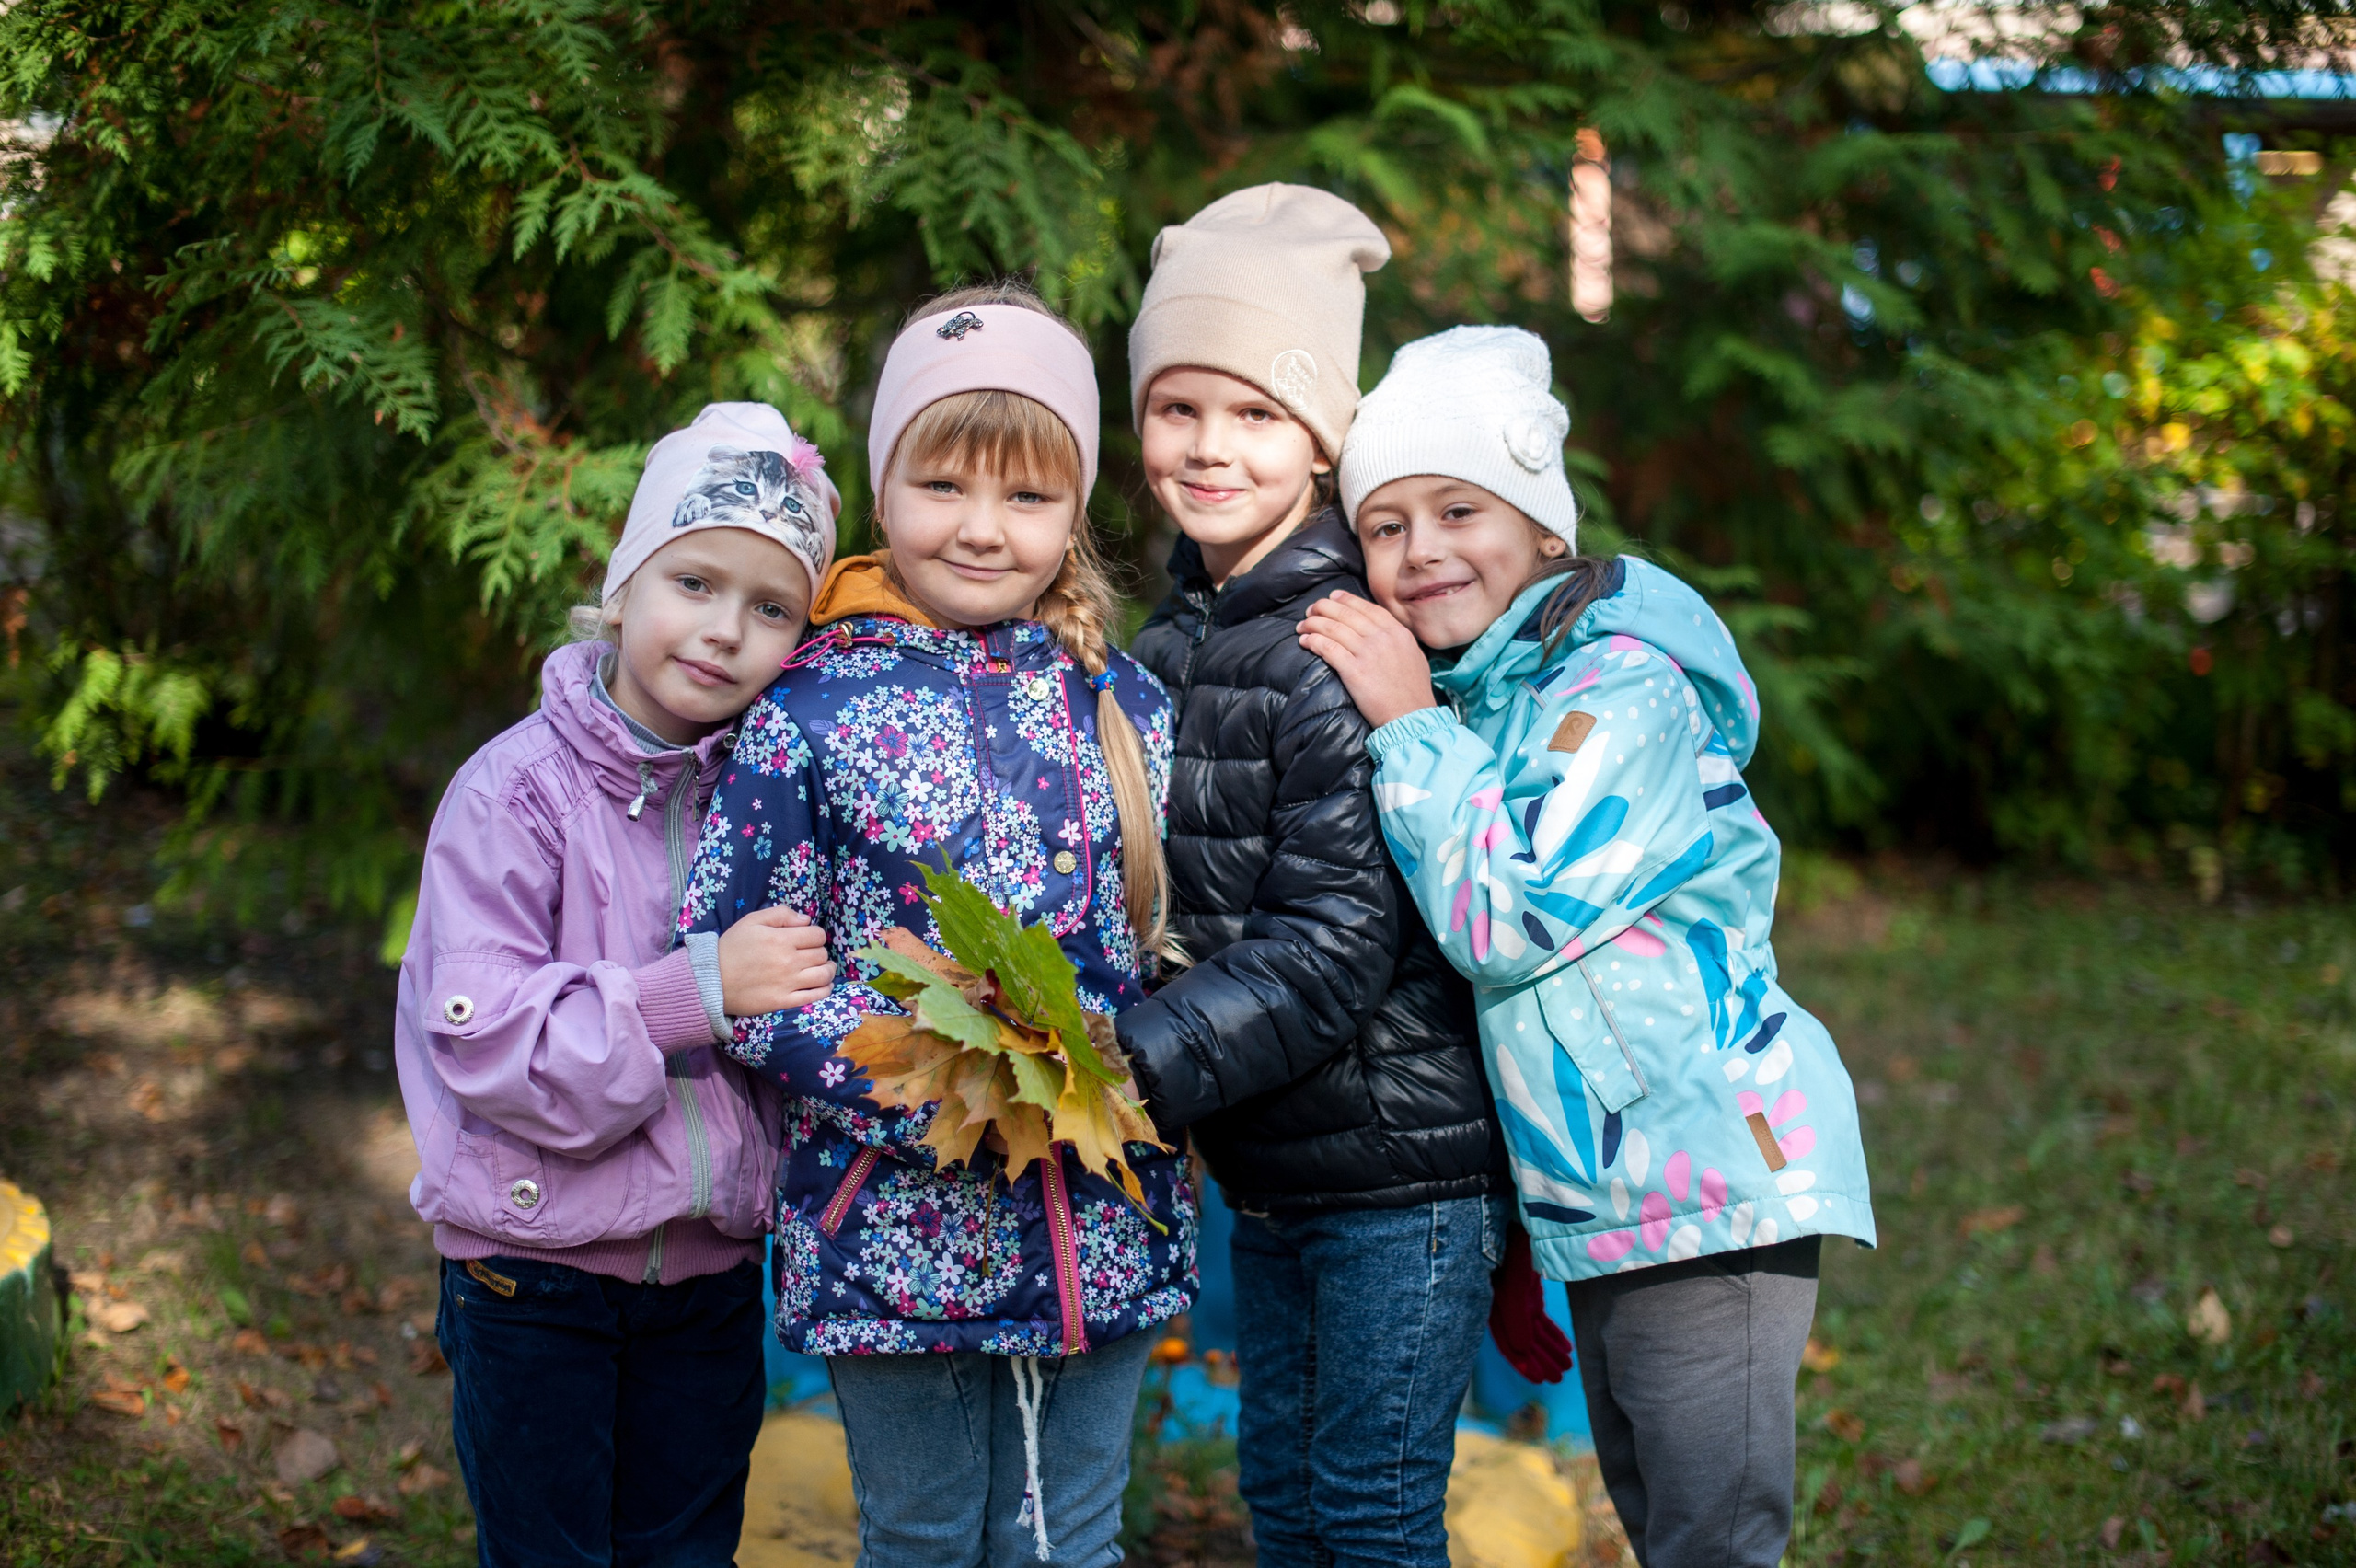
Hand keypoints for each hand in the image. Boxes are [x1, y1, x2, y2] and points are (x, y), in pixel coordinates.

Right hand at [718, 907, 834, 1015]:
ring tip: (824, 968)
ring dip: (828, 970)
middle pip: (822, 954)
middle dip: (819, 952)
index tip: (807, 939)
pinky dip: (824, 990)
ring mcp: (788, 983)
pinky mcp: (783, 1001)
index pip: (817, 935)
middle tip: (810, 954)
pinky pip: (815, 996)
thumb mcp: (752, 921)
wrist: (712, 980)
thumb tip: (806, 919)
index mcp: (781, 939)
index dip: (815, 935)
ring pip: (824, 975)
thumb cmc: (731, 948)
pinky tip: (822, 985)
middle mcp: (788, 961)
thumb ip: (781, 914)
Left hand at [1296, 590, 1439, 728]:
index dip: (1346, 600)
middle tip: (1310, 610)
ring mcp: (1368, 653)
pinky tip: (1305, 641)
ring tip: (1302, 626)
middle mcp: (1382, 638)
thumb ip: (1397, 640)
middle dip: (1323, 608)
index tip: (1332, 597)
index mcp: (1398, 632)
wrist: (1412, 716)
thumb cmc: (1414, 691)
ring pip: (1333, 628)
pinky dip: (1314, 642)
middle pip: (1346, 614)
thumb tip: (1381, 631)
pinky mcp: (1354, 671)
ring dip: (1313, 624)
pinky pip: (1328, 648)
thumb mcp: (1414, 656)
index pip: (1367, 608)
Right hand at [1487, 1220, 1572, 1384]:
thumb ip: (1515, 1316)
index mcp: (1496, 1305)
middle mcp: (1504, 1306)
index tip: (1538, 1379)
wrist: (1514, 1218)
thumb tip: (1522, 1349)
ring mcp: (1517, 1298)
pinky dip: (1552, 1335)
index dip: (1522, 1363)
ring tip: (1566, 1368)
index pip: (1508, 1342)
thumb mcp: (1514, 1282)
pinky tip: (1566, 1347)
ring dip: (1549, 1351)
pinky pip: (1540, 1319)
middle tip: (1558, 1378)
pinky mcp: (1529, 1291)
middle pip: (1523, 1341)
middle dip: (1540, 1361)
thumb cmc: (1512, 1246)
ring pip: (1534, 1332)